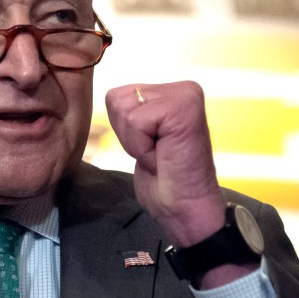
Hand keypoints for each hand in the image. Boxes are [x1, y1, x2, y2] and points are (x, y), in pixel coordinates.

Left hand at [105, 81, 224, 245]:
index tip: (152, 148)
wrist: (187, 209)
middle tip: (157, 153)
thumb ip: (131, 111)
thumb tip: (111, 97)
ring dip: (136, 142)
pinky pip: (135, 121)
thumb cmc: (165, 179)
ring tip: (161, 154)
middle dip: (128, 135)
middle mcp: (183, 88)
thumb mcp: (140, 135)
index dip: (124, 131)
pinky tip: (164, 156)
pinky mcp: (182, 108)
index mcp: (172, 92)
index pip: (116, 95)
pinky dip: (142, 147)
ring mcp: (185, 95)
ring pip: (123, 109)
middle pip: (116, 99)